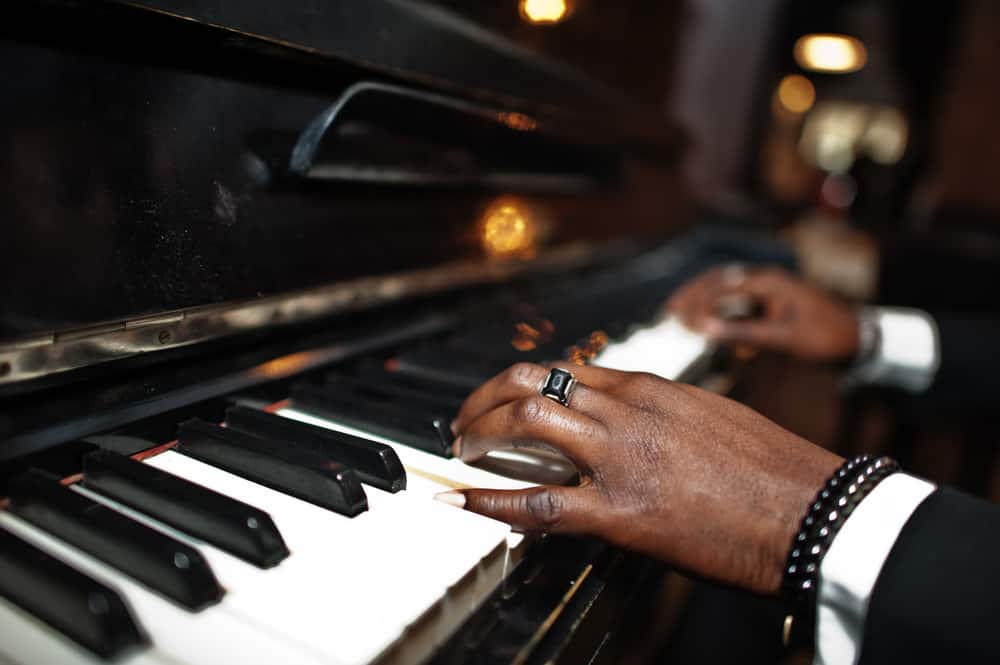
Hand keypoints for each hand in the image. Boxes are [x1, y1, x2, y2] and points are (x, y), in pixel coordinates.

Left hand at [441, 362, 842, 593]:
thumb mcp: (710, 417)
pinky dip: (491, 498)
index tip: (505, 398)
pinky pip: (539, 501)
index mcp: (651, 388)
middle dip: (486, 400)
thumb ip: (659, 415)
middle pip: (534, 384)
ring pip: (527, 423)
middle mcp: (628, 410)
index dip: (523, 383)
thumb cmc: (773, 468)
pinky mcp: (621, 511)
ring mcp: (621, 457)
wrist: (814, 509)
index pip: (567, 370)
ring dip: (481, 435)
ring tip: (461, 451)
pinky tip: (462, 500)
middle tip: (464, 421)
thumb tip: (623, 425)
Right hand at [667, 266, 860, 362]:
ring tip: (677, 312)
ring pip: (726, 289)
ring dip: (702, 299)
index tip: (682, 323)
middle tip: (669, 311)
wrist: (860, 341)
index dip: (699, 303)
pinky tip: (707, 323)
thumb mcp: (785, 338)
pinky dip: (718, 310)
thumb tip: (706, 330)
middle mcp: (765, 280)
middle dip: (692, 294)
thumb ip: (745, 333)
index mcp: (769, 282)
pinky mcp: (770, 304)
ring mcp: (768, 291)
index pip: (722, 286)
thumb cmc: (826, 338)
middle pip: (719, 280)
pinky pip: (737, 302)